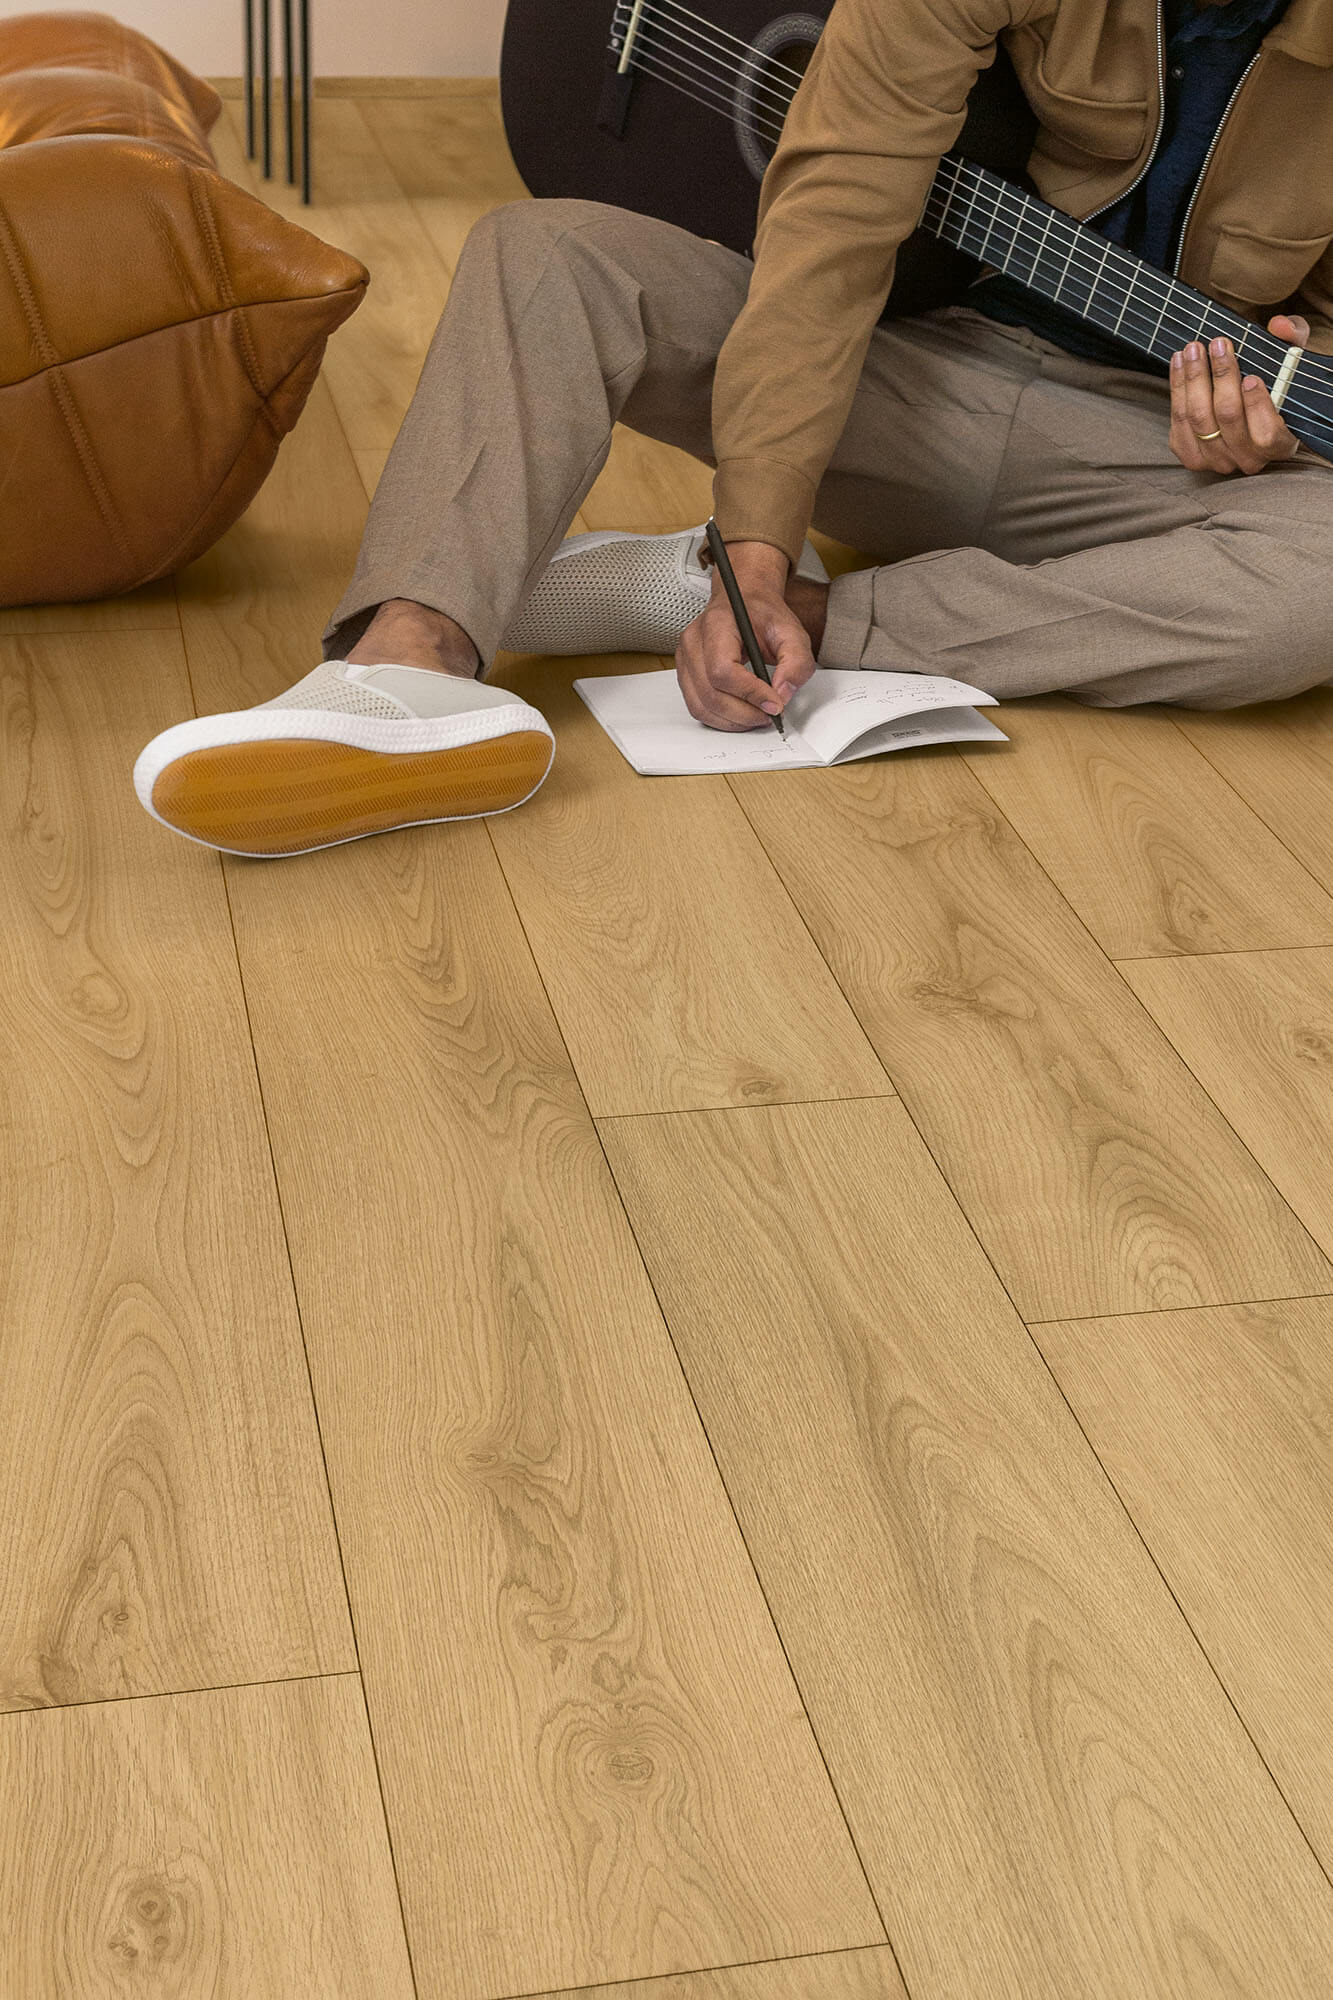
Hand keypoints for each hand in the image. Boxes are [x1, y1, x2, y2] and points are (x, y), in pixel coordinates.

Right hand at [675, 541, 815, 729]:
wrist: (745, 603)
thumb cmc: (763, 615)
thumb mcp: (792, 632)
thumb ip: (796, 662)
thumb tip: (782, 695)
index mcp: (717, 624)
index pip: (723, 670)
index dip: (749, 693)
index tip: (774, 704)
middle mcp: (694, 641)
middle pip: (711, 694)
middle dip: (744, 713)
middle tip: (770, 715)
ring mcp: (685, 659)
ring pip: (701, 706)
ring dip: (733, 721)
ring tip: (757, 716)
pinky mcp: (685, 675)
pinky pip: (697, 708)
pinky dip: (721, 719)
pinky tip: (741, 713)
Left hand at [1169, 314, 1307, 473]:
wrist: (1247, 414)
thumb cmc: (1275, 388)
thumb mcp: (1290, 362)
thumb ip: (1293, 341)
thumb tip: (1280, 326)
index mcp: (1279, 445)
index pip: (1266, 434)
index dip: (1256, 406)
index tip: (1251, 377)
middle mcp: (1248, 460)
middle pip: (1228, 417)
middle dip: (1221, 376)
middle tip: (1217, 344)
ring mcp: (1218, 461)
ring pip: (1199, 419)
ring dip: (1193, 379)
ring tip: (1193, 349)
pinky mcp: (1192, 456)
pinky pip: (1179, 422)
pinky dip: (1177, 388)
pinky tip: (1179, 362)